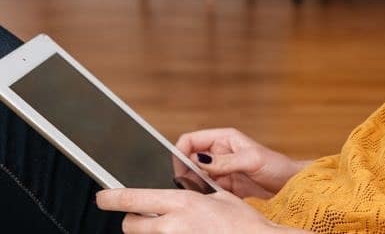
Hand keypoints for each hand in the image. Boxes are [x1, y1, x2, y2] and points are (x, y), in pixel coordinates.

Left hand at [96, 189, 308, 232]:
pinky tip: (184, 233)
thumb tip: (183, 191)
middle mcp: (174, 225)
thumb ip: (196, 194)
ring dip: (150, 232)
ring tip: (169, 227)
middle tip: (140, 217)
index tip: (102, 197)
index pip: (134, 198)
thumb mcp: (220, 197)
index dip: (112, 198)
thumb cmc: (244, 223)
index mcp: (183, 202)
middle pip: (131, 225)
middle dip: (132, 220)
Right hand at [175, 128, 310, 198]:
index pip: (191, 140)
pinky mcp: (224, 187)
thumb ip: (225, 161)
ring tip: (202, 194)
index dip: (181, 153)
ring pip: (195, 177)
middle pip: (189, 160)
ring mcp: (221, 170)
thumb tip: (199, 160)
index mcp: (223, 138)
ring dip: (195, 185)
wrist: (290, 185)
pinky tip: (209, 200)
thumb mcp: (252, 160)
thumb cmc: (277, 166)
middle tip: (191, 186)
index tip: (181, 169)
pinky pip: (206, 190)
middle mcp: (219, 153)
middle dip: (186, 172)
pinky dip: (204, 195)